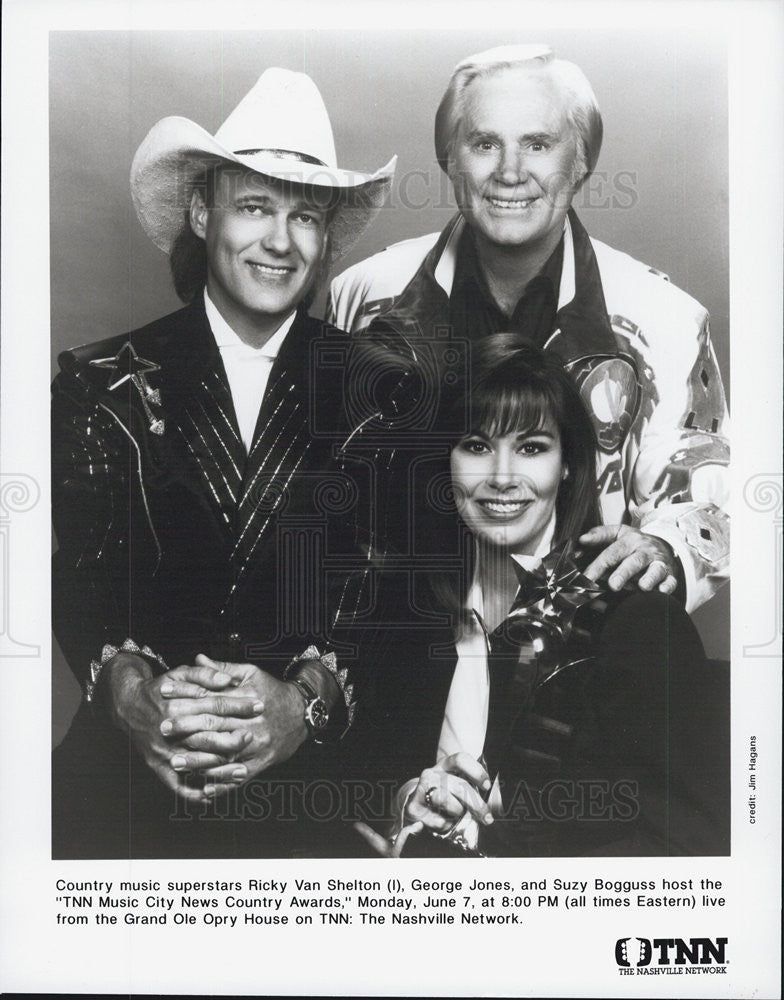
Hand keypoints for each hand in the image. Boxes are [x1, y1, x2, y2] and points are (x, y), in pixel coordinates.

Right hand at [105, 654, 255, 799]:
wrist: (129, 706)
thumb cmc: (160, 689)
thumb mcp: (180, 673)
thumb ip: (205, 673)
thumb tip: (228, 680)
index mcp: (176, 705)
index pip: (215, 706)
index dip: (239, 705)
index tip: (259, 705)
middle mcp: (169, 731)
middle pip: (207, 737)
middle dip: (234, 739)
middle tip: (254, 737)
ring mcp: (164, 752)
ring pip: (197, 765)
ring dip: (221, 771)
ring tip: (244, 770)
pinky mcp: (158, 766)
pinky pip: (177, 785)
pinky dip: (194, 793)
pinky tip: (213, 795)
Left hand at [159, 655, 308, 796]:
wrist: (302, 712)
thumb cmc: (272, 691)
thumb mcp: (251, 674)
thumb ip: (223, 669)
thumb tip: (198, 659)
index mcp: (245, 699)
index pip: (211, 699)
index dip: (187, 699)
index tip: (165, 699)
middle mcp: (250, 723)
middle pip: (214, 726)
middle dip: (187, 730)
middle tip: (164, 731)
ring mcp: (256, 745)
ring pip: (224, 755)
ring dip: (198, 761)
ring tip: (177, 762)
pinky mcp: (261, 762)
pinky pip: (240, 776)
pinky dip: (222, 784)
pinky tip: (204, 788)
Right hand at [405, 753, 492, 834]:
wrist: (415, 803)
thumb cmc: (443, 794)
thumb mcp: (456, 785)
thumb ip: (471, 789)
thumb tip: (490, 803)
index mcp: (445, 765)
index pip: (460, 759)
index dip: (476, 771)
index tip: (486, 785)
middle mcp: (432, 774)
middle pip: (459, 786)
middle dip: (477, 804)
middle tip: (486, 817)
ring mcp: (421, 789)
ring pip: (447, 800)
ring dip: (458, 812)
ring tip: (458, 815)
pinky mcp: (414, 808)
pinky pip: (438, 819)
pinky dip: (446, 825)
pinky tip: (445, 822)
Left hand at [579, 525, 678, 593]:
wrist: (664, 545)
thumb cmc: (635, 543)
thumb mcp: (618, 533)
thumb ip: (600, 535)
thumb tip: (582, 539)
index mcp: (630, 540)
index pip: (612, 553)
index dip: (598, 566)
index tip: (587, 579)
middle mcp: (645, 551)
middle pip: (634, 561)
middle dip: (624, 573)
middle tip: (613, 585)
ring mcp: (659, 562)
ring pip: (655, 570)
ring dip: (649, 578)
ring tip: (642, 586)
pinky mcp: (670, 574)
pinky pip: (671, 581)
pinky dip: (667, 586)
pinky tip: (661, 591)